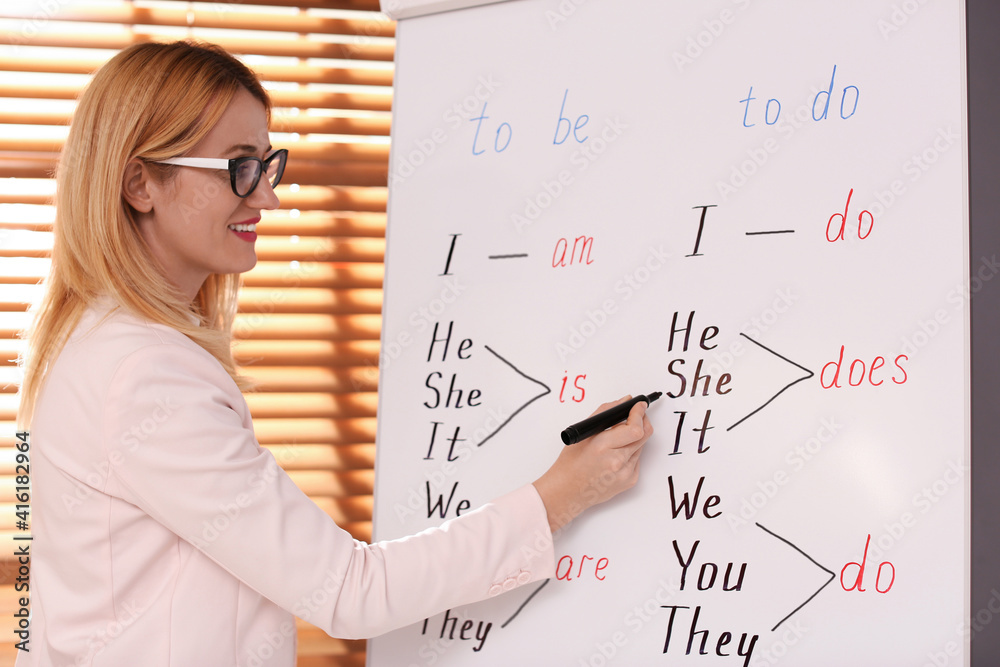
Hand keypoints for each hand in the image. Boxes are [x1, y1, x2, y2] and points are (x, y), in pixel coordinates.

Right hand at [532, 396, 652, 533]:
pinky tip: (615, 457)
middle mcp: (616, 461)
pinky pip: (637, 460)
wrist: (567, 491)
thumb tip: (624, 401)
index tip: (640, 406)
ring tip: (616, 441)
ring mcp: (625, 473)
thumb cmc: (571, 463)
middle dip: (642, 422)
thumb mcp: (584, 433)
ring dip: (633, 439)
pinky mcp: (630, 481)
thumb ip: (605, 414)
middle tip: (636, 416)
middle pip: (643, 436)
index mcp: (602, 446)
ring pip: (641, 446)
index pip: (634, 429)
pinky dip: (630, 454)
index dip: (639, 414)